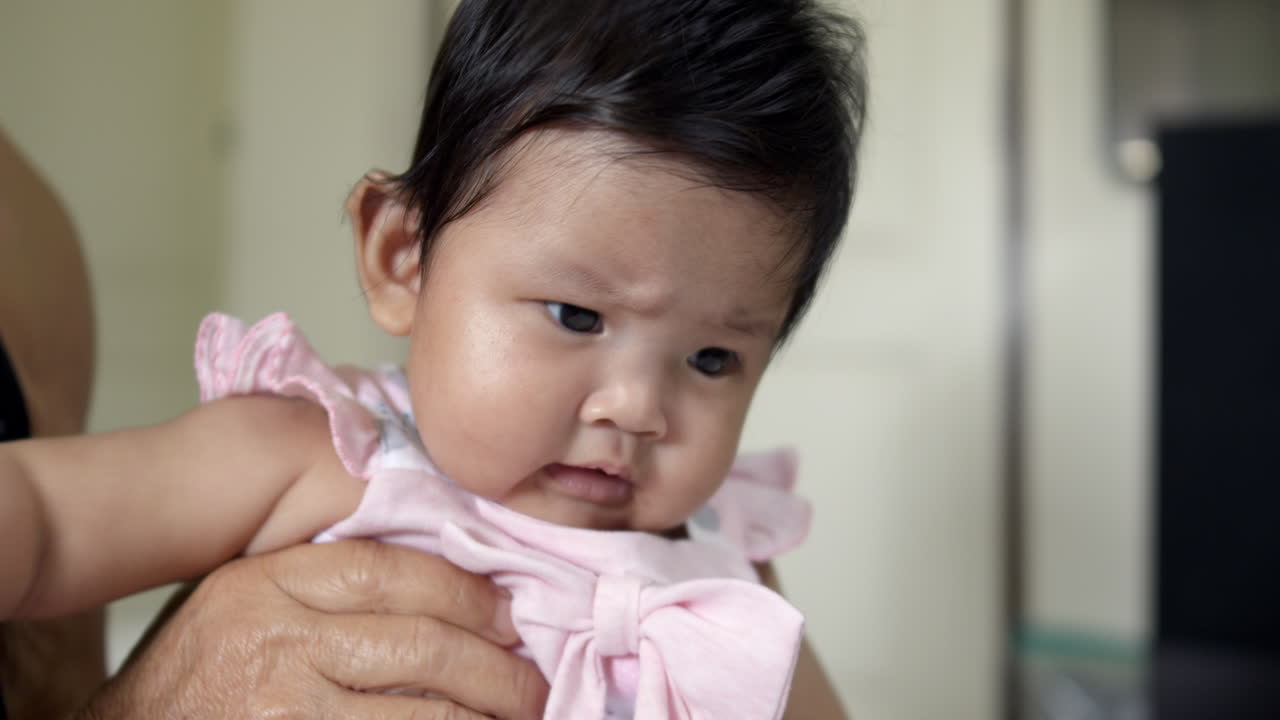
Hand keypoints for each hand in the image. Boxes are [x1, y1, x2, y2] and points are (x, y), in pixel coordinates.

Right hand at [74, 540, 548, 719]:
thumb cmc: (192, 678)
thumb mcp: (243, 606)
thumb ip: (323, 589)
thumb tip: (445, 595)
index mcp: (267, 583)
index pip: (392, 573)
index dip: (467, 592)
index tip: (507, 613)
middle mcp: (276, 640)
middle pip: (422, 643)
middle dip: (496, 668)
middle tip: (533, 684)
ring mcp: (285, 708)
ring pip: (422, 711)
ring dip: (484, 718)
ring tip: (520, 718)